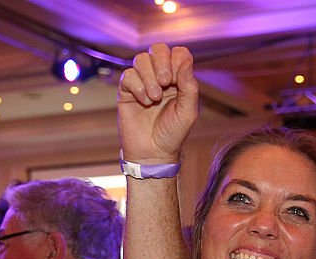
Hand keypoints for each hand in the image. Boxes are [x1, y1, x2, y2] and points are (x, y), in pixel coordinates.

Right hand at [117, 43, 199, 163]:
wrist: (153, 152)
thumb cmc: (173, 133)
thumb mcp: (188, 111)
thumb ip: (189, 85)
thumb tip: (185, 59)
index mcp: (178, 79)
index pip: (178, 53)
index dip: (177, 60)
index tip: (177, 81)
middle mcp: (160, 77)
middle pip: (158, 49)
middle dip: (162, 62)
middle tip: (166, 83)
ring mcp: (142, 82)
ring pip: (140, 59)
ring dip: (149, 77)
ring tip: (155, 98)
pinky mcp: (126, 91)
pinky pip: (128, 75)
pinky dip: (137, 87)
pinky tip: (144, 102)